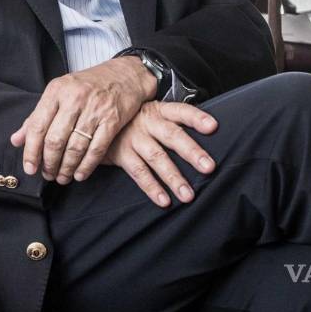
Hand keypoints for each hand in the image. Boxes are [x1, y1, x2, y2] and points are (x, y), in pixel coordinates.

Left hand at [10, 56, 156, 184]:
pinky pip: (96, 149)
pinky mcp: (112, 120)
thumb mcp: (59, 93)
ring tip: (62, 177)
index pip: (37, 126)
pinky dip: (86, 166)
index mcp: (56, 91)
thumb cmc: (88, 85)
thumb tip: (16, 140)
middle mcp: (74, 99)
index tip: (29, 168)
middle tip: (48, 174)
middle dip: (49, 163)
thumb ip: (37, 117)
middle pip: (55, 140)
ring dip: (67, 168)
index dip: (31, 151)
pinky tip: (80, 174)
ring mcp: (95, 109)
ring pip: (75, 147)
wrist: (125, 74)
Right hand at [103, 100, 218, 207]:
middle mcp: (147, 122)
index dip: (196, 118)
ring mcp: (134, 138)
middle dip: (192, 152)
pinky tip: (164, 200)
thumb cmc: (132, 120)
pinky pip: (139, 172)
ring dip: (174, 177)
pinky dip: (152, 187)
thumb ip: (171, 123)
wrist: (98, 122)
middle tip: (209, 167)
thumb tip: (206, 136)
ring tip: (188, 195)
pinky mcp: (121, 153)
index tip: (213, 126)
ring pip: (157, 157)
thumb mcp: (150, 114)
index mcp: (159, 111)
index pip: (181, 111)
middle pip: (172, 136)